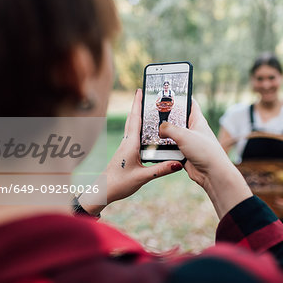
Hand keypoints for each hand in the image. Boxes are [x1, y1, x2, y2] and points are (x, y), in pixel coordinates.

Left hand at [81, 89, 182, 214]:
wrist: (103, 191)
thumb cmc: (119, 184)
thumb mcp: (142, 177)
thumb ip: (160, 170)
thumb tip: (178, 164)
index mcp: (130, 144)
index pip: (135, 119)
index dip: (137, 104)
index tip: (140, 90)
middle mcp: (126, 142)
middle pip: (132, 119)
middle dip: (138, 106)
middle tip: (144, 94)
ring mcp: (125, 147)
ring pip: (131, 127)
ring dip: (137, 116)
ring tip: (146, 107)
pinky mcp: (125, 153)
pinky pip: (132, 135)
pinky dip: (137, 127)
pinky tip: (143, 130)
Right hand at [159, 100, 251, 217]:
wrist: (212, 174)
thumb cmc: (205, 151)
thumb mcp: (184, 135)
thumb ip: (168, 128)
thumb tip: (159, 129)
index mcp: (197, 120)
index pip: (189, 103)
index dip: (180, 97)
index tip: (169, 93)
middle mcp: (193, 130)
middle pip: (176, 119)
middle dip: (166, 118)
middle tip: (153, 114)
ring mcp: (188, 142)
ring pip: (172, 135)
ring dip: (164, 135)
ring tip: (152, 132)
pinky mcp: (184, 153)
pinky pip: (171, 148)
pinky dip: (165, 148)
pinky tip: (157, 147)